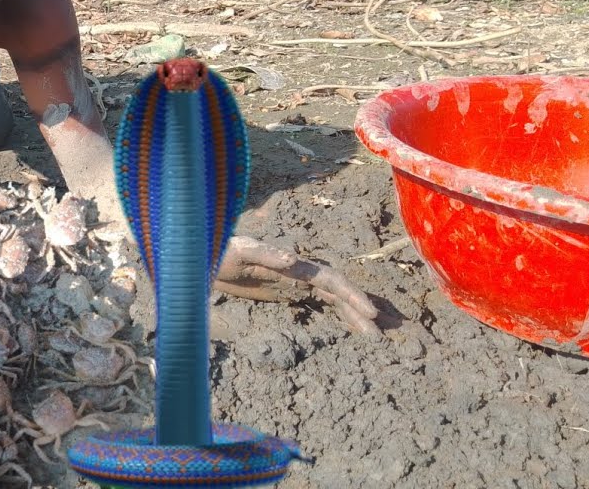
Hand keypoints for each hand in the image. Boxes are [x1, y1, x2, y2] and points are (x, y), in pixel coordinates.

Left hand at [214, 236, 379, 333]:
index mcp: (294, 265)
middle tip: (383, 335)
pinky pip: (317, 307)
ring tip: (374, 338)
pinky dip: (335, 318)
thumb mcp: (241, 251)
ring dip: (353, 317)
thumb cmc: (223, 251)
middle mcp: (300, 274)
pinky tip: (348, 333)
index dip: (352, 296)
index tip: (370, 314)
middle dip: (361, 312)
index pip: (331, 281)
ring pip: (333, 302)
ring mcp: (295, 285)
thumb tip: (294, 259)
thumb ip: (266, 254)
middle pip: (338, 294)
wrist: (205, 256)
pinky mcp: (286, 294)